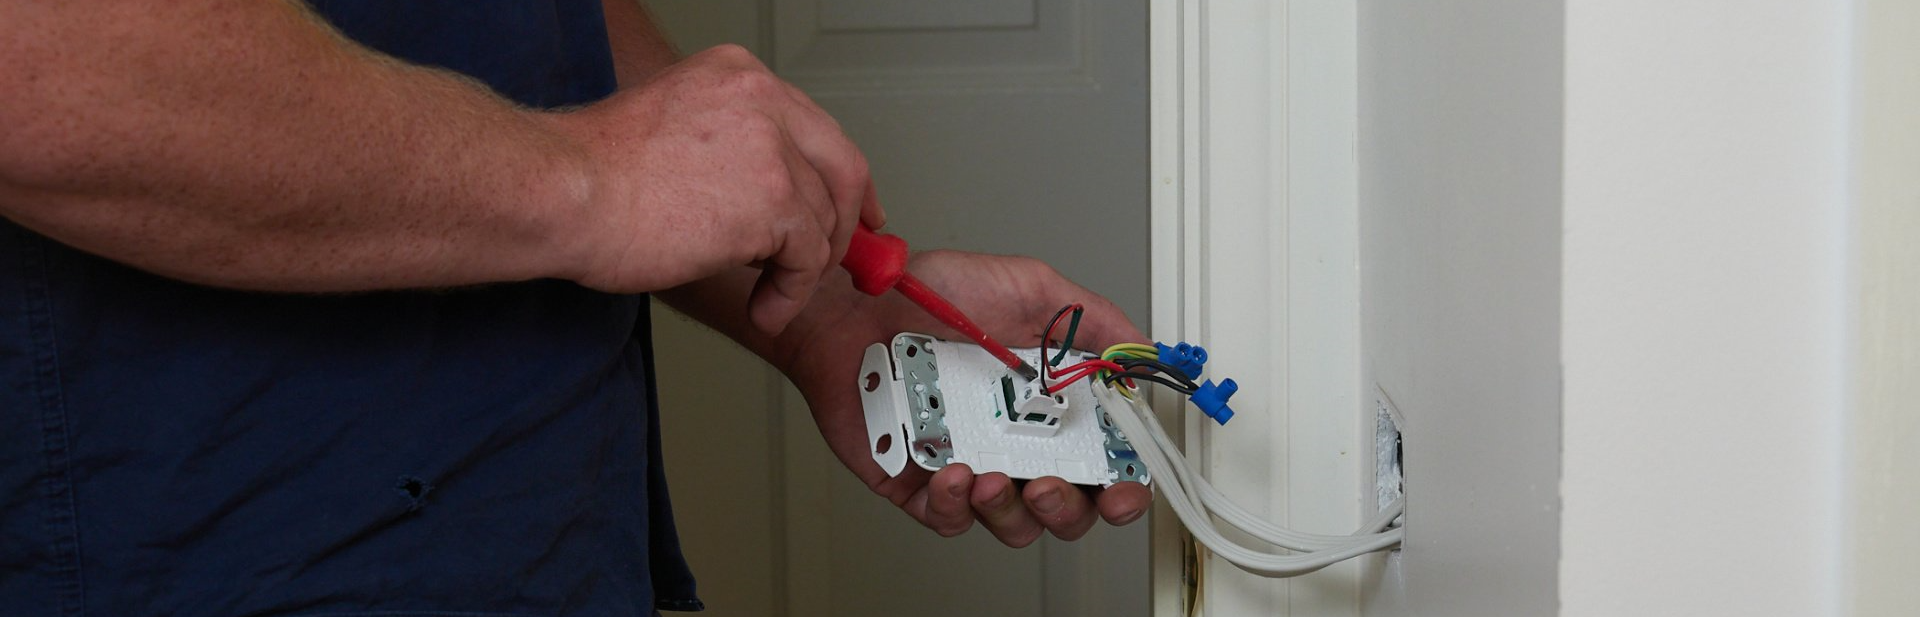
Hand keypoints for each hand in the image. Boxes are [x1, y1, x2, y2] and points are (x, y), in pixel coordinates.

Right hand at [553, 44, 882, 333]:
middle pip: (842, 166)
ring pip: (823, 219)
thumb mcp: (674, 132)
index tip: (850, 209)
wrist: (563, 192)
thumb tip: (769, 201)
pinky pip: (807, 259)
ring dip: (802, 269)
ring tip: (767, 294)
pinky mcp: (773, 200)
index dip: (840, 177)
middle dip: (848, 222)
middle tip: (840, 260)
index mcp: (737, 76)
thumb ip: (730, 151)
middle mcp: (762, 100)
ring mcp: (772, 148)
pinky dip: (790, 293)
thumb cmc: (593, 172)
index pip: (815, 128)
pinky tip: (764, 307)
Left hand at [776, 250, 1154, 546]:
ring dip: (1010, 511)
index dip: (1122, 486)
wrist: (857, 303)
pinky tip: (953, 474)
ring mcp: (968, 465)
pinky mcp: (918, 483)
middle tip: (1049, 483)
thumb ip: (1091, 321)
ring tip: (993, 477)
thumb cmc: (934, 295)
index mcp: (1049, 406)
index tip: (1123, 486)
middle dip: (1068, 509)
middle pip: (1065, 509)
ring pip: (1010, 523)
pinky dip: (954, 506)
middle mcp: (1013, 442)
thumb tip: (1142, 352)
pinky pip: (947, 518)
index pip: (1103, 464)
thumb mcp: (1030, 288)